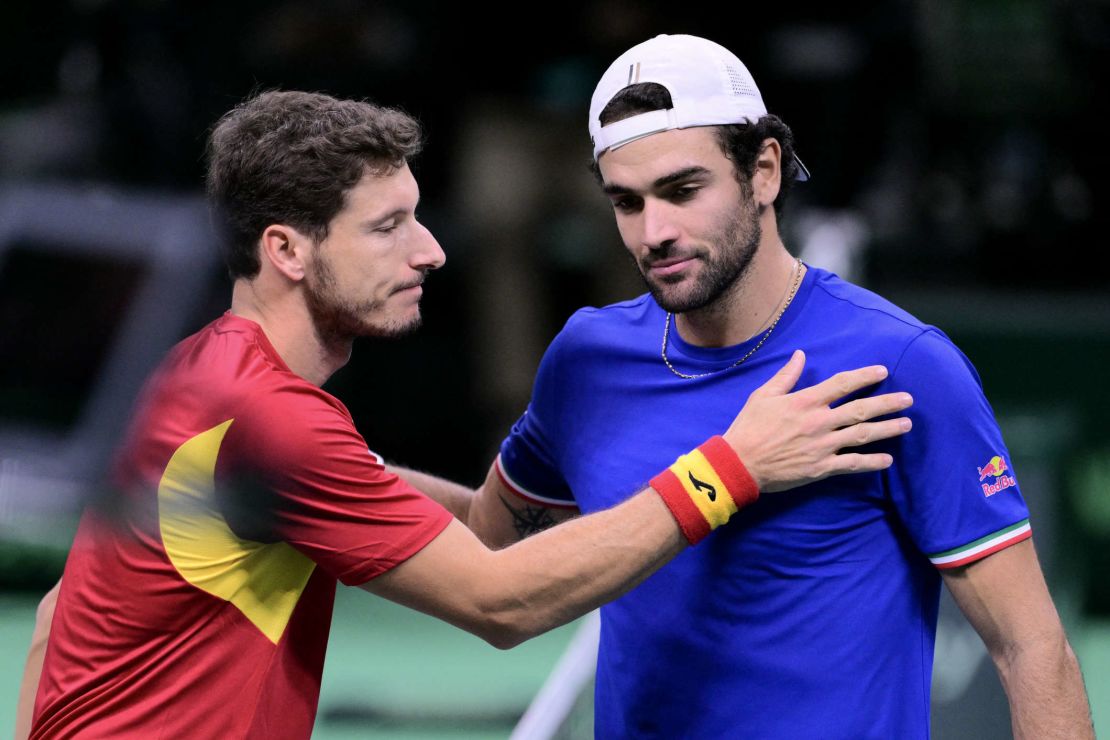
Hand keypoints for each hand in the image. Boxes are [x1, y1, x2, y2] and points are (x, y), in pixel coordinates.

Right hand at [723, 350, 912, 491]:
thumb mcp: (763, 395)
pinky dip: (870, 462)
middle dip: (887, 403)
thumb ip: (786, 376)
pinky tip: (887, 460)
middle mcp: (818, 422)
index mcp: (805, 401)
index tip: (882, 372)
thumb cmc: (749, 427)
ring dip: (886, 429)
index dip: (864, 376)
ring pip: (862, 435)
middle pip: (860, 410)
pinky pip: (851, 464)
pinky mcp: (820, 468)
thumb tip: (801, 355)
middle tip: (908, 400)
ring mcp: (822, 446)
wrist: (739, 463)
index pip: (842, 384)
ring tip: (906, 424)